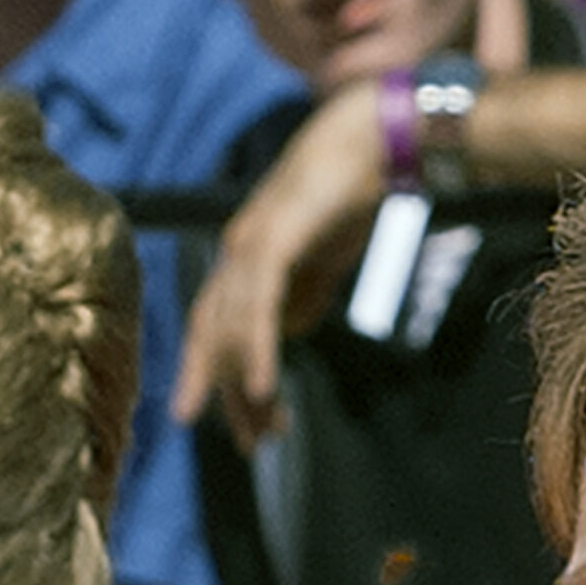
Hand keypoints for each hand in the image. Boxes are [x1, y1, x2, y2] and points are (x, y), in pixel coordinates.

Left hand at [173, 82, 386, 451]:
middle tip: (244, 445)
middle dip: (222, 390)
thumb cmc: (354, 192)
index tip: (211, 417)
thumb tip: (284, 332)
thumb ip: (302, 294)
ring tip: (259, 432)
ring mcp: (251, 242)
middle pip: (213, 331)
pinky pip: (258, 307)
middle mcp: (238, 250)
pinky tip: (263, 388)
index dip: (208, 369)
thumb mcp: (323, 260)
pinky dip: (257, 350)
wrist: (377, 139)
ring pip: (232, 326)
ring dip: (243, 383)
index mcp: (247, 256)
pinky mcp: (274, 238)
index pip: (214, 322)